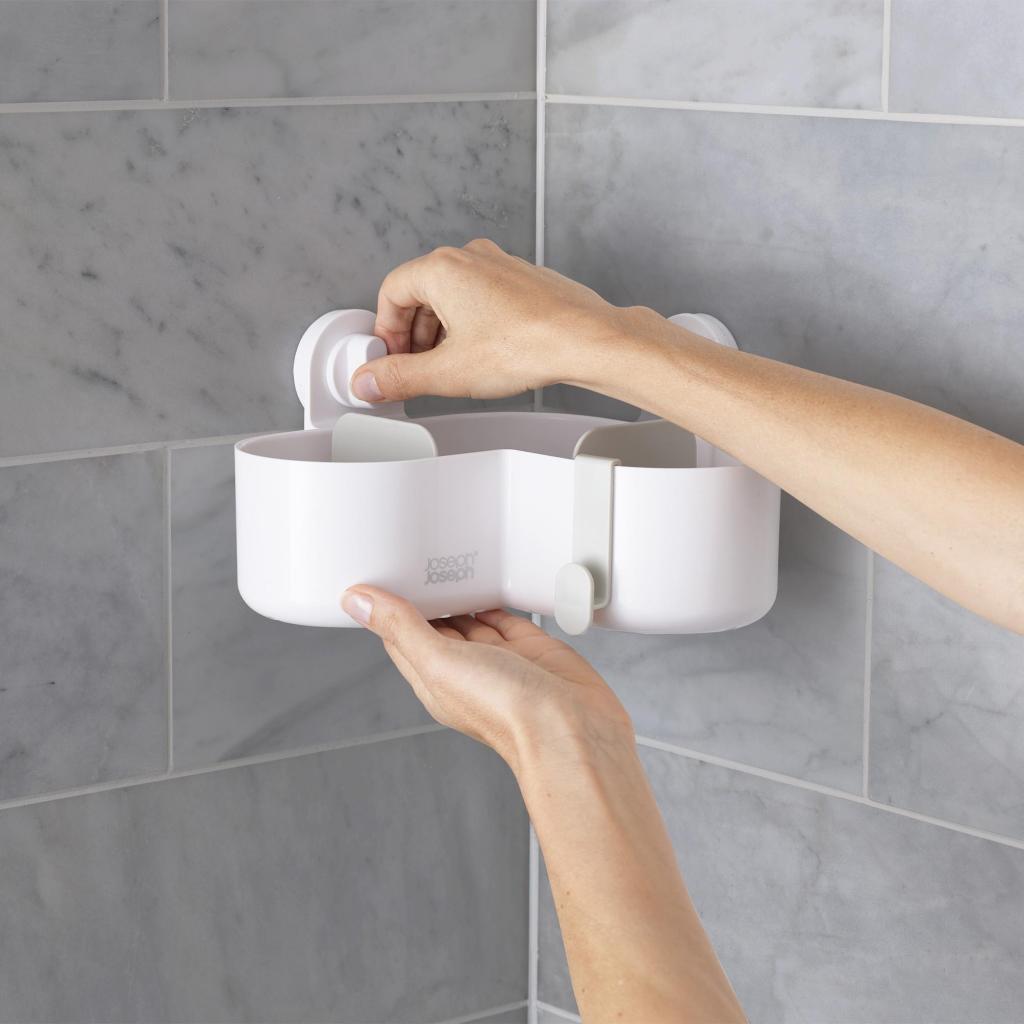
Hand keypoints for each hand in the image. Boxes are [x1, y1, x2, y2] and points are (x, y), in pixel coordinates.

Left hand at [340, 585, 633, 774]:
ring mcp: (499, 660)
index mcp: (434, 679)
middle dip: (424, 597)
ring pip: (470, 619)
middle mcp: (465, 670)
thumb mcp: (440, 661)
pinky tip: (488, 581)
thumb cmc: (507, 711)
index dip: (387, 608)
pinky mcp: (530, 648)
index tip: (378, 576)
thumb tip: (358, 602)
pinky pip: (506, 615)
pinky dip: (496, 598)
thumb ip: (401, 628)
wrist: (569, 726)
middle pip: (435, 625)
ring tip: (444, 563)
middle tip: (411, 559)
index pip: (400, 637)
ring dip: (459, 595)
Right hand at [350, 238, 660, 403]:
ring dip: (441, 332)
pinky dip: (472, 325)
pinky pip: (483, 300)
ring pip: (453, 297)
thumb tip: (371, 381)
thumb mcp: (449, 372)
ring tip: (448, 367)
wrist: (587, 340)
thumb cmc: (528, 344)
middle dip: (412, 335)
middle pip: (421, 293)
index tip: (388, 359)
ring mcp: (501, 267)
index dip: (384, 331)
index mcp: (443, 269)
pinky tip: (482, 356)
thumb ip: (401, 377)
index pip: (390, 292)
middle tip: (414, 367)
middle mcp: (471, 259)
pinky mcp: (523, 282)